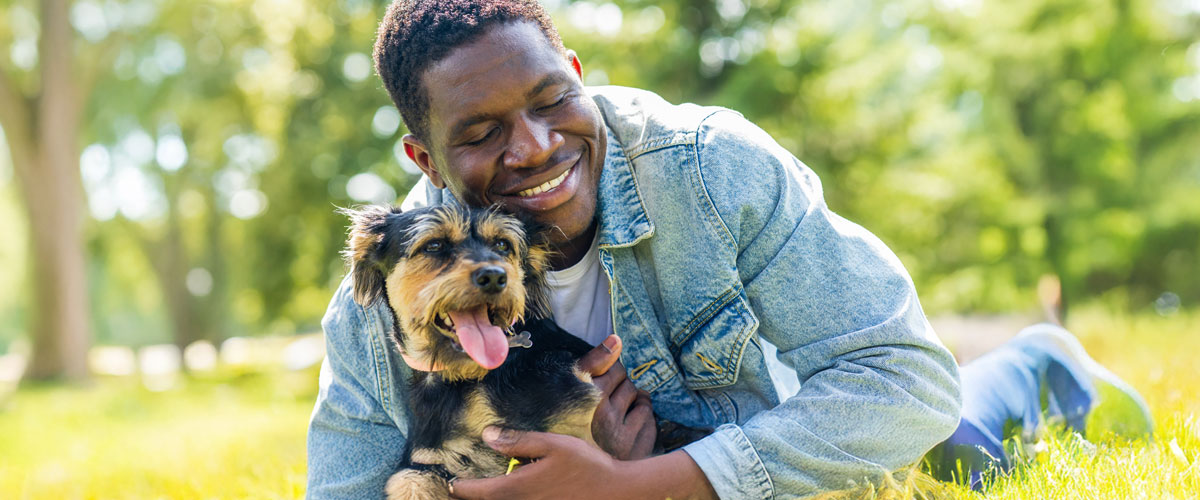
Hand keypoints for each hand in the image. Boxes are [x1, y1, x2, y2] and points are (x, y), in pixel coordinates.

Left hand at [449, 427, 717, 499]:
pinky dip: (513, 497)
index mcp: (518, 488)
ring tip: (488, 488)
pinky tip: (520, 488)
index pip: (479, 492)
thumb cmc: (586, 465)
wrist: (616, 492)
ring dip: (496, 496)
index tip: (451, 482)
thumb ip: (519, 441)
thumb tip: (487, 435)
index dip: (461, 488)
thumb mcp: (553, 444)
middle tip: (464, 487)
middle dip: (476, 495)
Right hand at [577, 335, 656, 459]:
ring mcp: (620, 437)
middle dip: (619, 387)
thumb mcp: (570, 390)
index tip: (602, 382)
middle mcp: (603, 418)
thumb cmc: (564, 423)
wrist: (566, 467)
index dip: (608, 373)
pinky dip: (642, 419)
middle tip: (605, 401)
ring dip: (632, 402)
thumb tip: (617, 339)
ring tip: (615, 413)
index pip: (613, 369)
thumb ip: (595, 362)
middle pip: (627, 383)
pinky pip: (650, 420)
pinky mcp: (634, 452)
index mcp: (584, 400)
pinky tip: (626, 427)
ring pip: (641, 400)